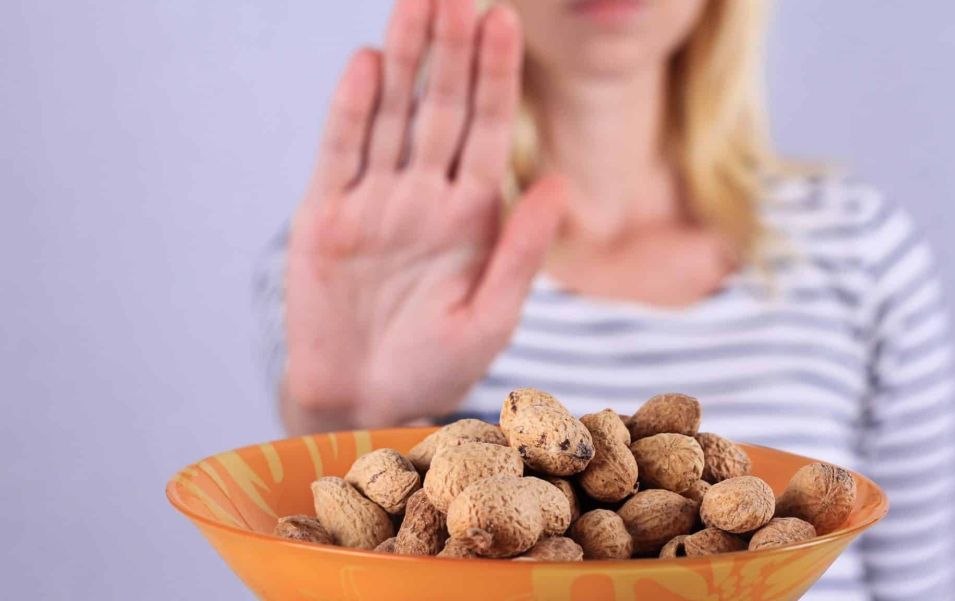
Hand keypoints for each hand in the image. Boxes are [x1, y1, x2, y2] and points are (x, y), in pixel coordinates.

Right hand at [283, 0, 565, 429]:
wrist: (364, 403)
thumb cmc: (435, 366)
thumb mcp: (492, 317)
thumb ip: (522, 251)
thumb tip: (560, 183)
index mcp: (472, 213)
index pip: (488, 129)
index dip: (496, 76)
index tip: (504, 20)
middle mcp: (425, 195)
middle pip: (441, 107)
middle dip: (451, 50)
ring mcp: (375, 200)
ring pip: (390, 116)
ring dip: (403, 60)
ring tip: (415, 4)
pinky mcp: (326, 216)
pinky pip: (341, 154)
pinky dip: (351, 111)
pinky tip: (366, 65)